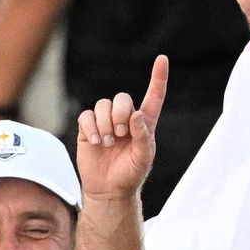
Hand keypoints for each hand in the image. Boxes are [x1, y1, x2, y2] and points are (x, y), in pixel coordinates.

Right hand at [76, 55, 168, 201]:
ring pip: (102, 105)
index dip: (158, 77)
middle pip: (121, 98)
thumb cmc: (130, 175)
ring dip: (105, 124)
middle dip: (119, 114)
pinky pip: (86, 116)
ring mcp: (105, 123)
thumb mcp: (143, 158)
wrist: (107, 190)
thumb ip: (143, 136)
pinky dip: (91, 127)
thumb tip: (136, 115)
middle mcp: (125, 118)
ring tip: (107, 143)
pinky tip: (96, 142)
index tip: (162, 59)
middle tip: (120, 135)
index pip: (154, 95)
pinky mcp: (88, 130)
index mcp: (144, 122)